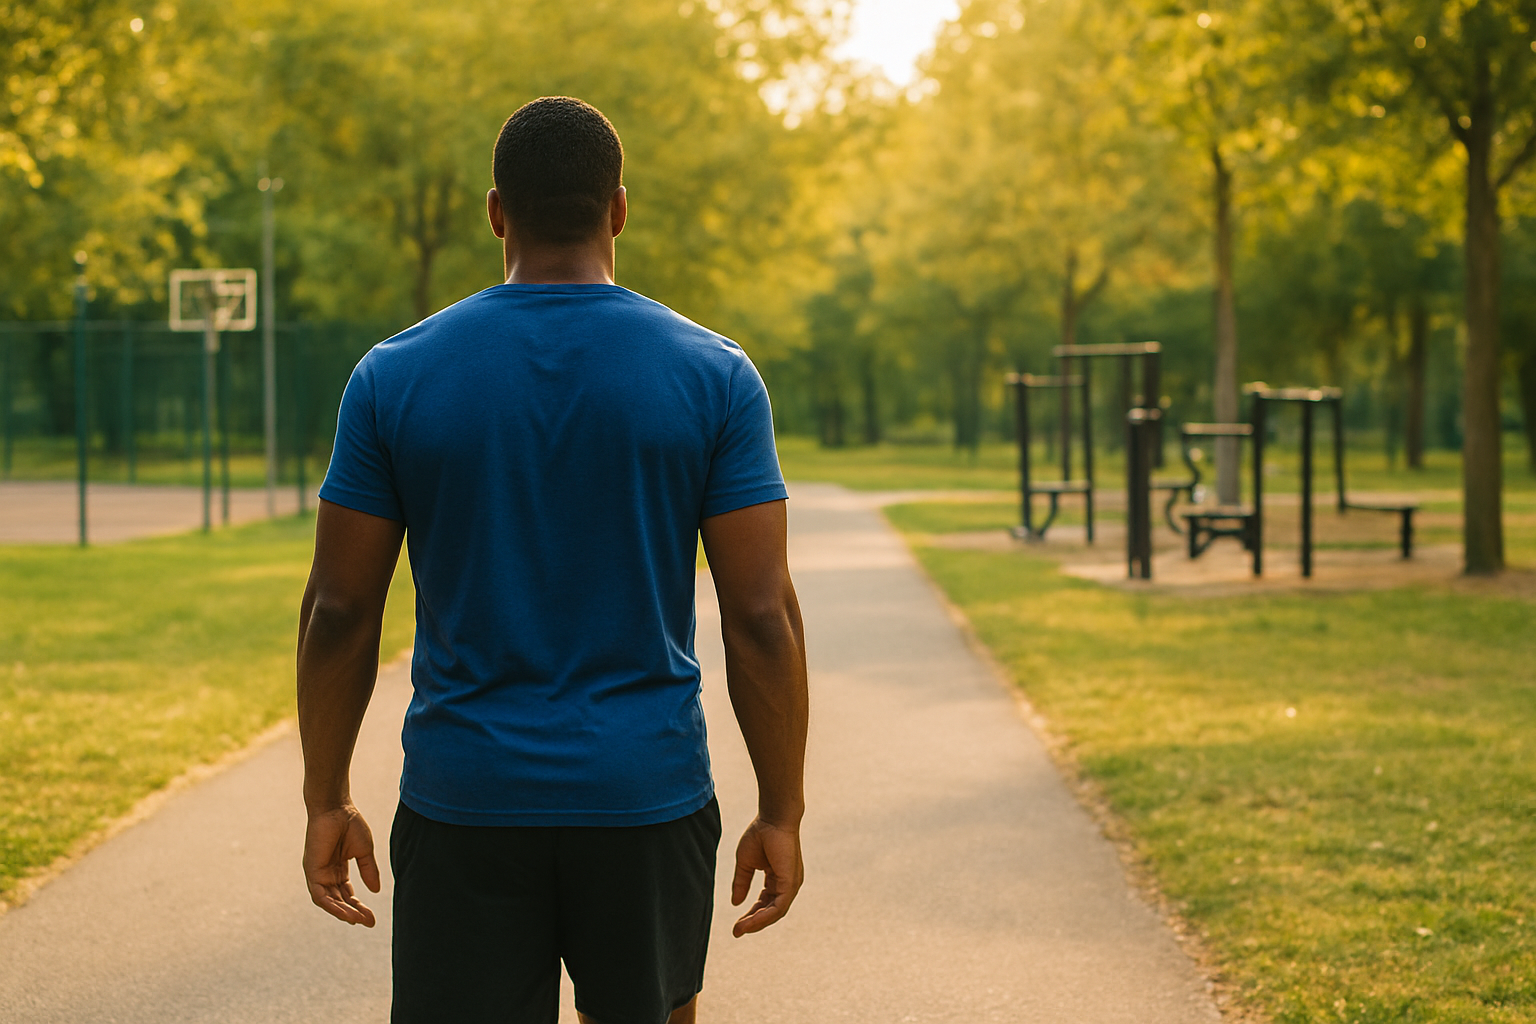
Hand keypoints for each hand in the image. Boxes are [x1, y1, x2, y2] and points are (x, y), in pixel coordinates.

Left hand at [302, 803, 380, 925]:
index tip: (373, 917)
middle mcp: (326, 874)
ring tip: (358, 920)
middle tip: (369, 922)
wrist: (336, 807)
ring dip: (342, 913)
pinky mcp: (312, 871)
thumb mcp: (364, 851)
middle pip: (339, 900)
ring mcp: (318, 874)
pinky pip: (319, 895)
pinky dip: (331, 906)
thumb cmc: (349, 823)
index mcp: (338, 869)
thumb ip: (369, 870)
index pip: (347, 894)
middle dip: (354, 913)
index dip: (359, 906)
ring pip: (328, 902)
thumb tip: (376, 891)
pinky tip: (345, 912)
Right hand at [730, 817, 802, 936]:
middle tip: (736, 931)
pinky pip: (779, 906)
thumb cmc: (761, 834)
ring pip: (776, 913)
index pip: (765, 903)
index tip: (736, 925)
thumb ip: (741, 883)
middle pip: (771, 911)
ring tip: (740, 928)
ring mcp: (791, 884)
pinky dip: (764, 916)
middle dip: (753, 923)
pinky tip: (750, 920)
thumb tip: (735, 903)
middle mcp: (788, 884)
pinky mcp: (791, 883)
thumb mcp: (746, 863)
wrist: (772, 818)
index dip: (751, 915)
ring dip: (757, 923)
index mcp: (778, 879)